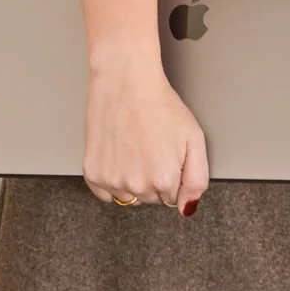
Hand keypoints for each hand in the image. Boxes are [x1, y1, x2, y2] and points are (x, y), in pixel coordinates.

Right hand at [83, 57, 209, 215]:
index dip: (171, 174)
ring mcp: (112, 181)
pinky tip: (119, 154)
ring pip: (128, 196)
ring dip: (132, 180)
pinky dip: (111, 179)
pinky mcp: (92, 173)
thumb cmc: (160, 104)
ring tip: (134, 147)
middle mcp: (137, 186)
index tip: (166, 153)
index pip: (172, 198)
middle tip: (151, 146)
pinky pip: (105, 193)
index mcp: (164, 180)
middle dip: (153, 178)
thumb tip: (188, 208)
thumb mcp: (195, 138)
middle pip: (150, 198)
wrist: (126, 81)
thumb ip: (197, 179)